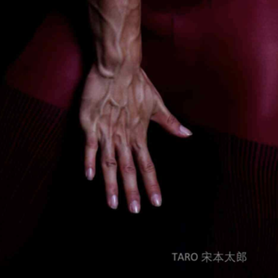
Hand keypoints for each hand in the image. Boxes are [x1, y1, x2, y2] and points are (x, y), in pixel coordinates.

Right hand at [80, 63, 191, 212]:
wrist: (117, 65)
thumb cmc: (137, 83)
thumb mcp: (156, 103)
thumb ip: (170, 123)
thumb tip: (188, 134)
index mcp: (139, 133)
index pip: (147, 164)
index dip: (152, 184)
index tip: (156, 203)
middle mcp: (124, 136)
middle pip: (129, 169)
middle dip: (132, 191)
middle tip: (134, 212)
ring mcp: (107, 131)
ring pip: (109, 163)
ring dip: (111, 184)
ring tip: (112, 204)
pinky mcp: (91, 124)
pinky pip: (90, 146)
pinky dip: (90, 161)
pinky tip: (89, 177)